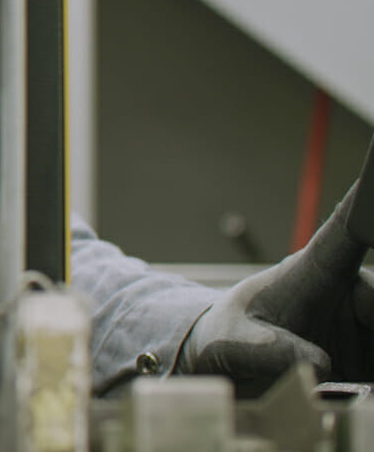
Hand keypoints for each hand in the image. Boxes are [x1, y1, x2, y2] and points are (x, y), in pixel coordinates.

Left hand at [180, 184, 373, 394]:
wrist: (224, 362)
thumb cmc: (226, 337)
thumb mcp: (233, 345)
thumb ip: (270, 351)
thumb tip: (321, 363)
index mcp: (313, 271)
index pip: (350, 229)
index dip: (368, 202)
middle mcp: (347, 290)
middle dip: (373, 320)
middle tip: (340, 343)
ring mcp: (362, 321)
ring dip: (370, 349)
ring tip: (339, 367)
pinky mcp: (369, 353)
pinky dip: (372, 372)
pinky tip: (355, 382)